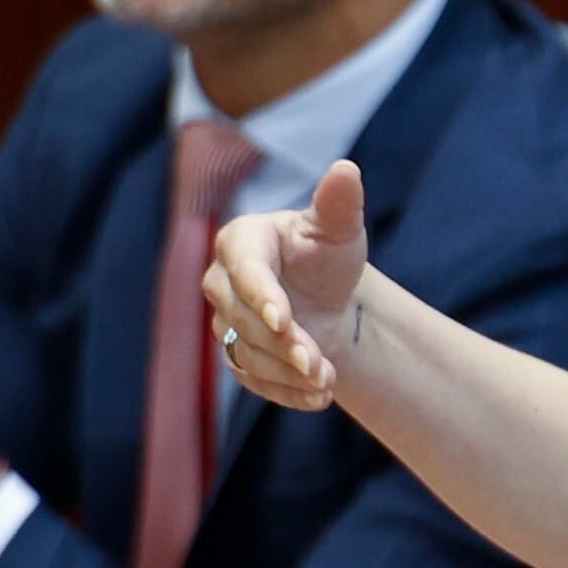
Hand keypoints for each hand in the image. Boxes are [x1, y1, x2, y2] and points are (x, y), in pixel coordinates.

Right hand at [202, 161, 366, 409]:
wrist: (327, 300)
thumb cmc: (327, 255)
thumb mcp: (339, 228)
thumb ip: (339, 203)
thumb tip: (345, 170)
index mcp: (241, 240)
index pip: (244, 269)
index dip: (261, 295)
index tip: (283, 319)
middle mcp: (222, 282)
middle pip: (241, 318)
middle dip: (282, 343)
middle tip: (318, 362)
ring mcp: (225, 322)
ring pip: (247, 354)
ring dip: (288, 373)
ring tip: (327, 382)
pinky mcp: (235, 357)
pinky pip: (254, 381)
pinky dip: (287, 392)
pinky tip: (319, 397)